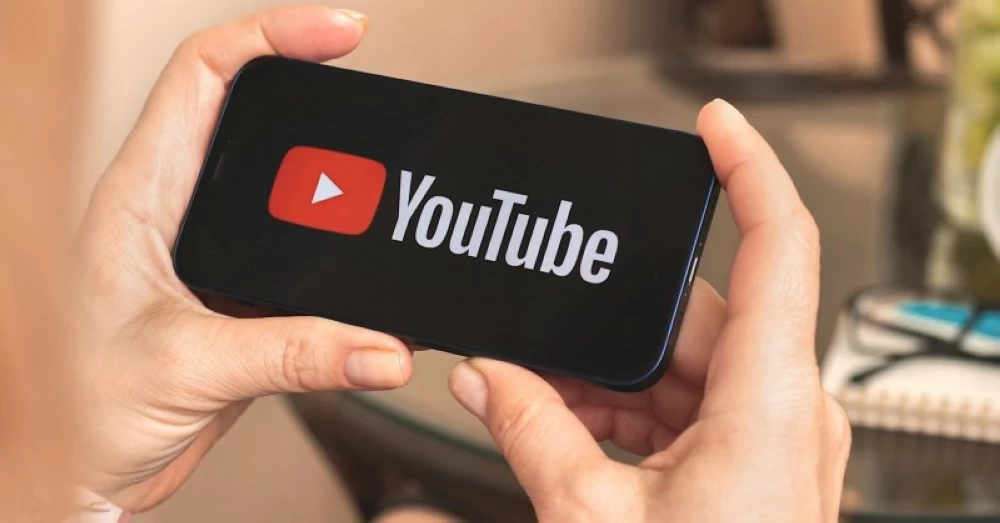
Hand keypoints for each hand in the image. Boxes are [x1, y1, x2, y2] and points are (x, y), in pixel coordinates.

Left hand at [73, 5, 412, 511]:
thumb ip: (295, 354)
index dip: (275, 35)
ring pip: (286, 189)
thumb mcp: (190, 368)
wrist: (83, 474)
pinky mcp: (242, 296)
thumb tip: (381, 346)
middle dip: (319, 98)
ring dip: (337, 186)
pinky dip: (341, 258)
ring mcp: (215, 253)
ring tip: (384, 183)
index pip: (205, 74)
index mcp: (143, 195)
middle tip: (376, 99)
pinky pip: (303, 257)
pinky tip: (369, 270)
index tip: (342, 34)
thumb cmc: (83, 411)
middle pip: (256, 116)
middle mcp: (179, 211)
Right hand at [448, 100, 849, 521]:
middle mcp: (785, 408)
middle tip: (538, 338)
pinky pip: (681, 409)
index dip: (747, 167)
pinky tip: (564, 425)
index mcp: (771, 400)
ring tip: (536, 398)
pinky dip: (625, 412)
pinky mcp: (749, 463)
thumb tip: (484, 375)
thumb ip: (529, 428)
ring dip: (608, 379)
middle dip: (608, 327)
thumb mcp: (592, 512)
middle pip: (695, 319)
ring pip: (680, 368)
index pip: (780, 241)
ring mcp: (770, 437)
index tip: (711, 126)